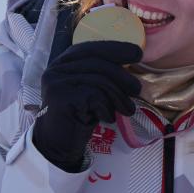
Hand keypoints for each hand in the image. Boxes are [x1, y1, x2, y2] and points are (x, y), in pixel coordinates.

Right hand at [33, 41, 141, 171]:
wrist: (58, 144)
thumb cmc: (79, 115)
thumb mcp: (91, 90)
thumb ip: (103, 75)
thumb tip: (133, 62)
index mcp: (63, 63)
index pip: (90, 48)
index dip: (115, 48)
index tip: (137, 53)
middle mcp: (56, 69)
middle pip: (97, 63)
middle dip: (122, 76)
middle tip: (137, 89)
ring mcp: (56, 83)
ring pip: (99, 81)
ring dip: (119, 97)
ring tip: (127, 110)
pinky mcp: (60, 98)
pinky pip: (95, 96)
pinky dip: (107, 109)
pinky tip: (107, 118)